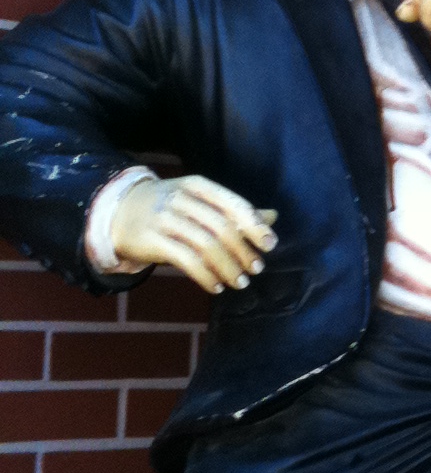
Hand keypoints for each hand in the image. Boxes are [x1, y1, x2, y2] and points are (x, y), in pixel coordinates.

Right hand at [111, 176, 276, 293]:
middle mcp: (181, 198)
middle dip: (243, 251)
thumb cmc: (169, 208)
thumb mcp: (200, 201)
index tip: (269, 245)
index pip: (232, 204)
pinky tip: (217, 286)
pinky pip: (186, 260)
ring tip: (241, 282)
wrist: (116, 212)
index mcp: (197, 186)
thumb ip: (233, 210)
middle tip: (256, 269)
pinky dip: (206, 276)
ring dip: (228, 267)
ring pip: (206, 245)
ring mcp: (164, 218)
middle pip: (222, 227)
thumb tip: (272, 216)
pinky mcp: (152, 240)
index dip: (254, 225)